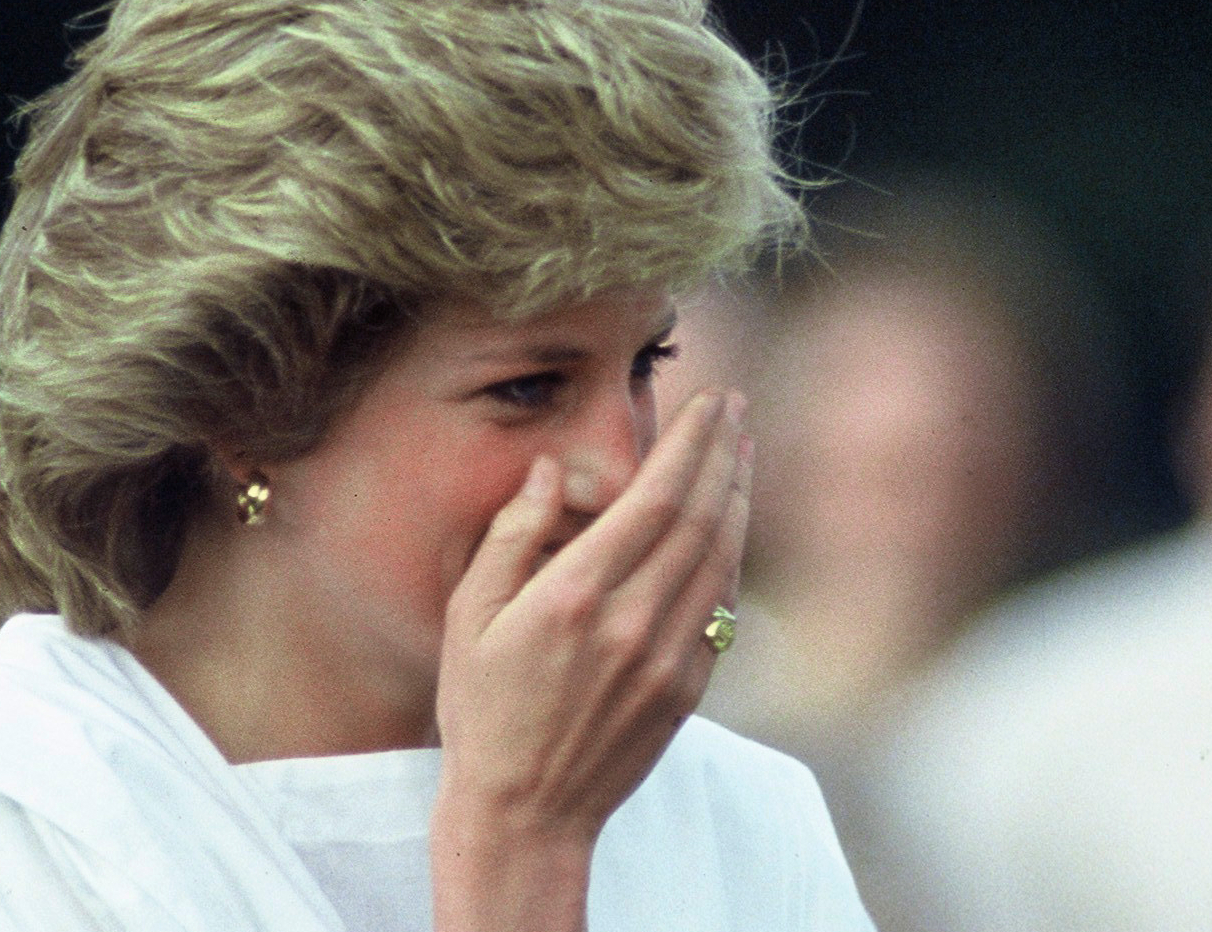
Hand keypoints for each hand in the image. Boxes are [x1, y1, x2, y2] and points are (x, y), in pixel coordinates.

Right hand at [430, 390, 750, 929]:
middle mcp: (631, 623)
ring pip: (721, 558)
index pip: (654, 497)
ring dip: (738, 496)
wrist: (526, 811)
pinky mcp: (686, 689)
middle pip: (700, 517)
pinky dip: (732, 555)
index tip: (708, 401)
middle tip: (735, 406)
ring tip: (742, 450)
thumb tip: (554, 469)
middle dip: (722, 452)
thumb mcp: (468, 618)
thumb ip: (512, 536)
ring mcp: (667, 659)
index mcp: (573, 597)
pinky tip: (729, 524)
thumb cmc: (481, 709)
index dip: (688, 442)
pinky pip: (722, 607)